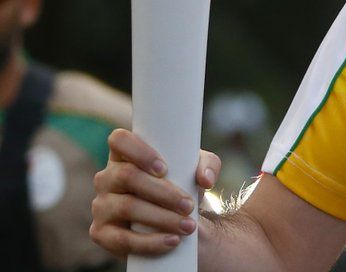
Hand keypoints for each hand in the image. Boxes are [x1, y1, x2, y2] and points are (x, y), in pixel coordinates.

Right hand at [91, 128, 221, 257]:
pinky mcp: (101, 233)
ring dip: (161, 217)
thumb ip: (207, 165)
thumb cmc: (181, 184)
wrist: (173, 219)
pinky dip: (150, 242)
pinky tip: (172, 241)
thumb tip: (205, 180)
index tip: (164, 168)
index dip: (139, 151)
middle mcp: (107, 177)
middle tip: (189, 205)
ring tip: (188, 225)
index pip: (119, 139)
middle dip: (162, 192)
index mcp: (124, 155)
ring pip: (126, 206)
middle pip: (128, 176)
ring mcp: (101, 205)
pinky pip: (122, 239)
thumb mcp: (197, 169)